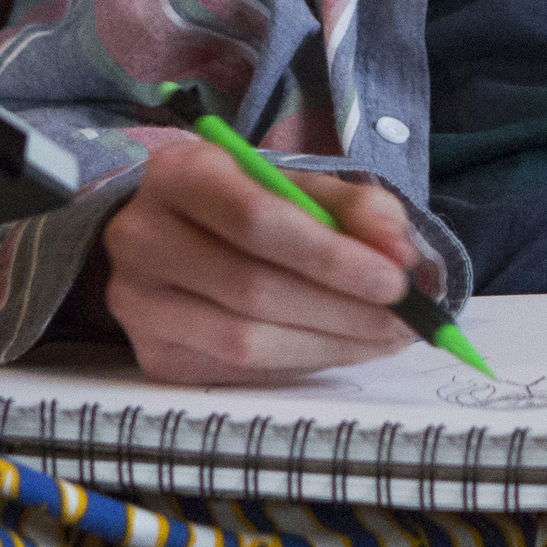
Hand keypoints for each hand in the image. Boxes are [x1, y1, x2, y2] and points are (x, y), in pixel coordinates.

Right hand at [95, 133, 427, 384]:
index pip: (256, 220)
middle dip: (343, 310)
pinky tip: (342, 349)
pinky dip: (302, 365)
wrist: (172, 240)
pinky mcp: (154, 356)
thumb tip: (401, 254)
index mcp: (180, 174)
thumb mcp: (299, 188)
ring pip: (244, 341)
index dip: (331, 256)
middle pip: (253, 288)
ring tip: (386, 338)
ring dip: (330, 346)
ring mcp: (140, 304)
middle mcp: (142, 237)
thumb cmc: (246, 208)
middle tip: (407, 321)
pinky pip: (238, 372)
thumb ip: (356, 210)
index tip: (395, 280)